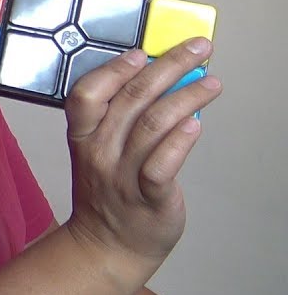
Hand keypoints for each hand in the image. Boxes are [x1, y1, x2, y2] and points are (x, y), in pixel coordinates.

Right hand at [63, 37, 222, 273]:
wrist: (107, 245)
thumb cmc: (108, 192)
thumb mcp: (97, 150)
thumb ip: (121, 118)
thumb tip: (163, 79)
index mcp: (82, 136)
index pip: (86, 93)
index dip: (114, 69)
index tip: (142, 52)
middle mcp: (99, 152)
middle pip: (131, 99)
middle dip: (169, 66)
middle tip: (198, 49)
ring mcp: (122, 175)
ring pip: (153, 125)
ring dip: (187, 97)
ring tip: (211, 83)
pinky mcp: (148, 198)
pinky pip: (163, 164)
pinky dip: (180, 141)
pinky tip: (196, 126)